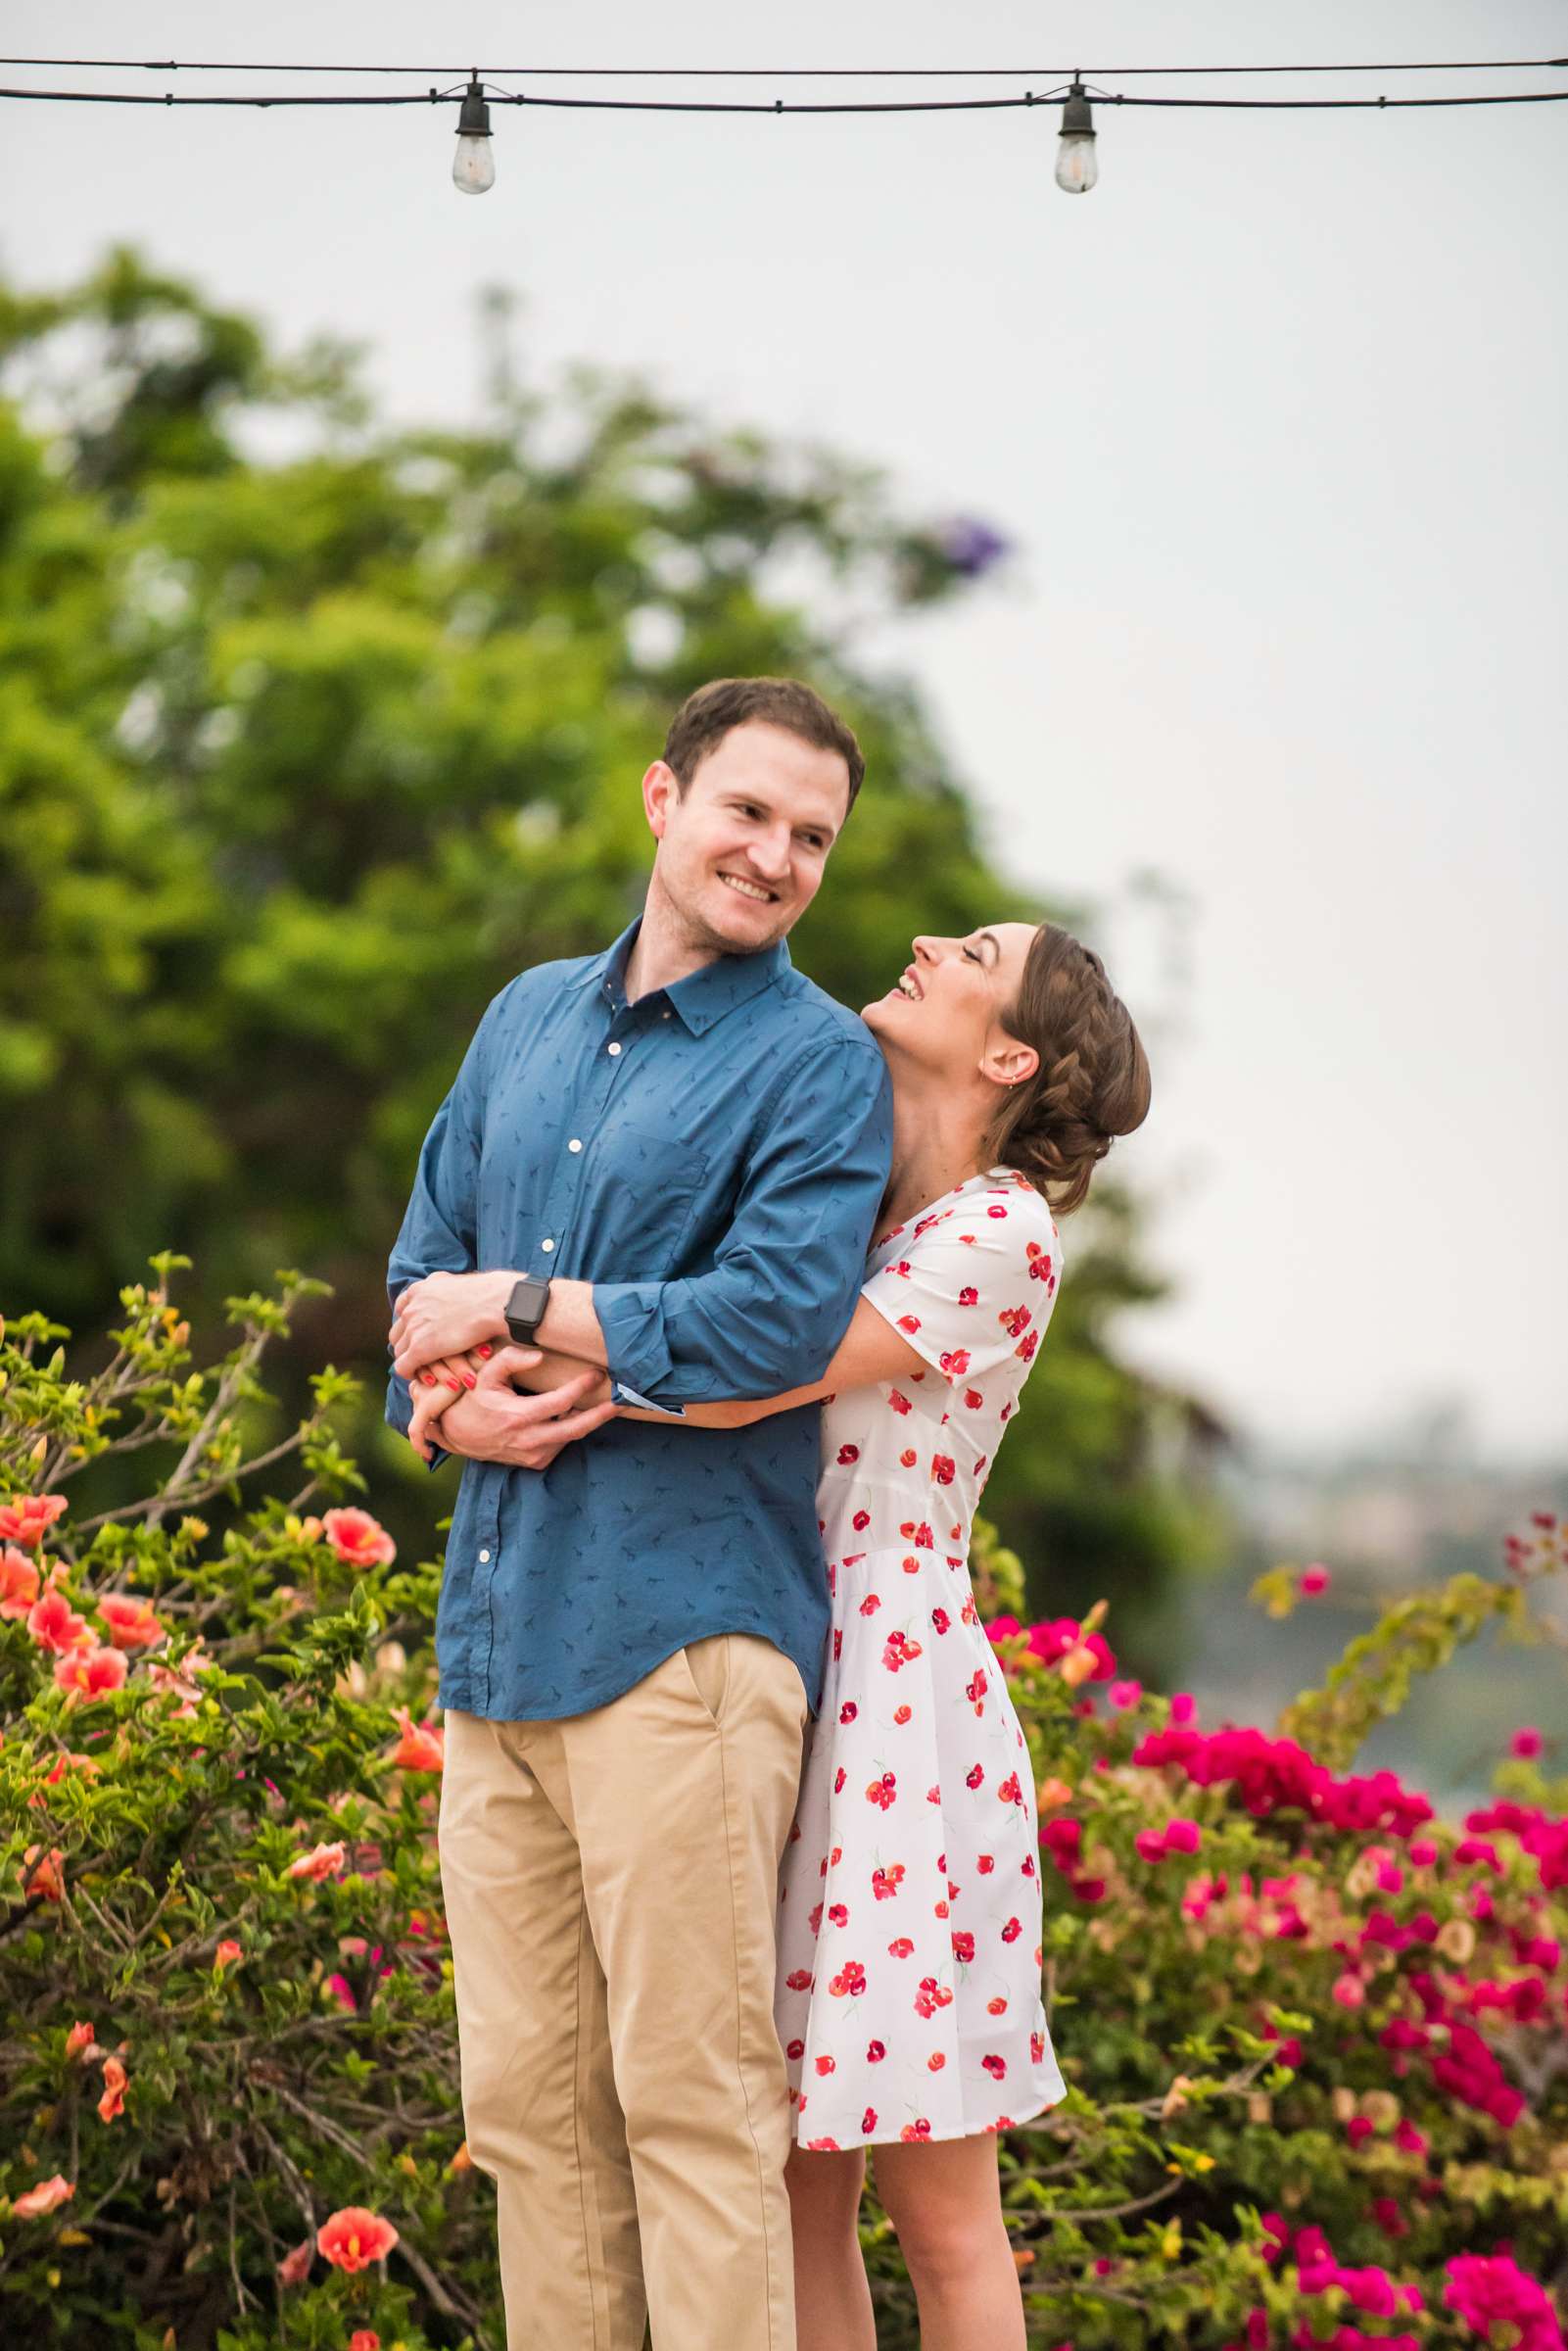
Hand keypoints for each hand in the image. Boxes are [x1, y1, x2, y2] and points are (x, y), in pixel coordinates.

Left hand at [390, 1271, 512, 1378]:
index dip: (410, 1324)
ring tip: (425, 1370)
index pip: (403, 1310)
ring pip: (400, 1351)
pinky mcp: (419, 1348)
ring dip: (411, 1361)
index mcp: (420, 1288)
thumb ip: (446, 1292)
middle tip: (422, 1355)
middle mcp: (412, 1306)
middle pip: (398, 1331)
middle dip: (407, 1344)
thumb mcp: (459, 1285)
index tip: (420, 1333)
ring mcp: (414, 1327)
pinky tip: (425, 1378)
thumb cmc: (491, 1295)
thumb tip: (448, 1295)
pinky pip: (403, 1367)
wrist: (496, 1303)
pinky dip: (411, 1373)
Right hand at [420, 1345, 617, 1471]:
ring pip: (571, 1436)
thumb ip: (511, 1360)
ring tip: (603, 1402)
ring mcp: (533, 1454)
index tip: (597, 1373)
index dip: (582, 1387)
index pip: (560, 1402)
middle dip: (603, 1414)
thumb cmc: (472, 1399)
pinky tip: (573, 1414)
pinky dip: (570, 1428)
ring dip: (587, 1419)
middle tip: (624, 1399)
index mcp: (517, 1417)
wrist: (455, 1434)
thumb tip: (540, 1356)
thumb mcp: (485, 1374)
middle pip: (577, 1428)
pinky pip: (562, 1443)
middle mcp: (528, 1440)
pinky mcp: (535, 1462)